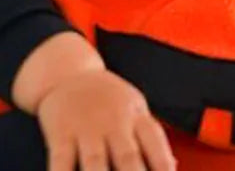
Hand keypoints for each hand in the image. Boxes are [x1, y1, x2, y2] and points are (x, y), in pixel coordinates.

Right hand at [35, 68, 176, 170]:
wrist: (67, 73)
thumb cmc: (108, 99)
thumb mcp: (135, 109)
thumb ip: (151, 139)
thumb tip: (173, 166)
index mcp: (136, 116)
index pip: (156, 143)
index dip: (164, 166)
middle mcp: (114, 122)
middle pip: (128, 158)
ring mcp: (86, 128)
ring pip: (95, 162)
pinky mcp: (60, 134)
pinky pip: (61, 161)